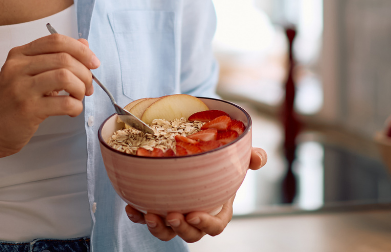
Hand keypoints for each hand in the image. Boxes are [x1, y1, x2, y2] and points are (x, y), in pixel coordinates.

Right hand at [0, 33, 99, 161]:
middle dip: (85, 72)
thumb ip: (54, 58)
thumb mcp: (28, 75)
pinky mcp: (27, 110)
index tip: (93, 62)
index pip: (56, 40)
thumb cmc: (12, 103)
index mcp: (18, 54)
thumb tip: (84, 44)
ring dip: (81, 88)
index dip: (81, 49)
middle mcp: (17, 67)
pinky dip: (76, 107)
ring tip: (79, 97)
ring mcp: (21, 88)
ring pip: (66, 77)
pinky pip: (64, 102)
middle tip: (88, 87)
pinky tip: (72, 111)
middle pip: (64, 58)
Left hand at [125, 147, 267, 241]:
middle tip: (172, 216)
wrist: (196, 157)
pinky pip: (147, 219)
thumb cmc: (220, 163)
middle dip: (181, 229)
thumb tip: (259, 158)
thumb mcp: (237, 159)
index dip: (206, 225)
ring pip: (167, 233)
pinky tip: (131, 207)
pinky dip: (138, 217)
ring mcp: (176, 215)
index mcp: (217, 209)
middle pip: (190, 234)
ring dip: (158, 228)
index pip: (215, 226)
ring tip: (150, 215)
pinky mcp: (158, 209)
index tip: (195, 214)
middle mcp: (196, 217)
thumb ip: (250, 158)